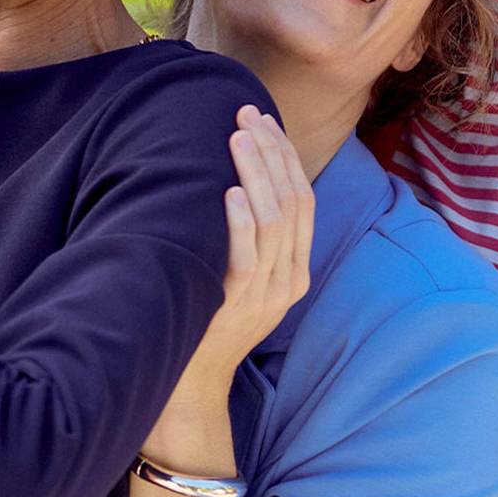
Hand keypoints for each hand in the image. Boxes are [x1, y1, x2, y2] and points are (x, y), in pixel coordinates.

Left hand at [176, 106, 314, 401]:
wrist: (194, 382)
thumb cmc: (211, 321)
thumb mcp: (245, 281)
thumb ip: (253, 241)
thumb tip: (241, 181)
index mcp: (297, 272)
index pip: (303, 201)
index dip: (286, 158)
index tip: (264, 120)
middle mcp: (288, 281)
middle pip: (292, 203)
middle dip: (272, 153)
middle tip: (247, 114)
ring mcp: (265, 295)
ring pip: (273, 221)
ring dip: (256, 173)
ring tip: (238, 137)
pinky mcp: (236, 305)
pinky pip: (246, 257)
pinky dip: (240, 220)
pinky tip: (230, 191)